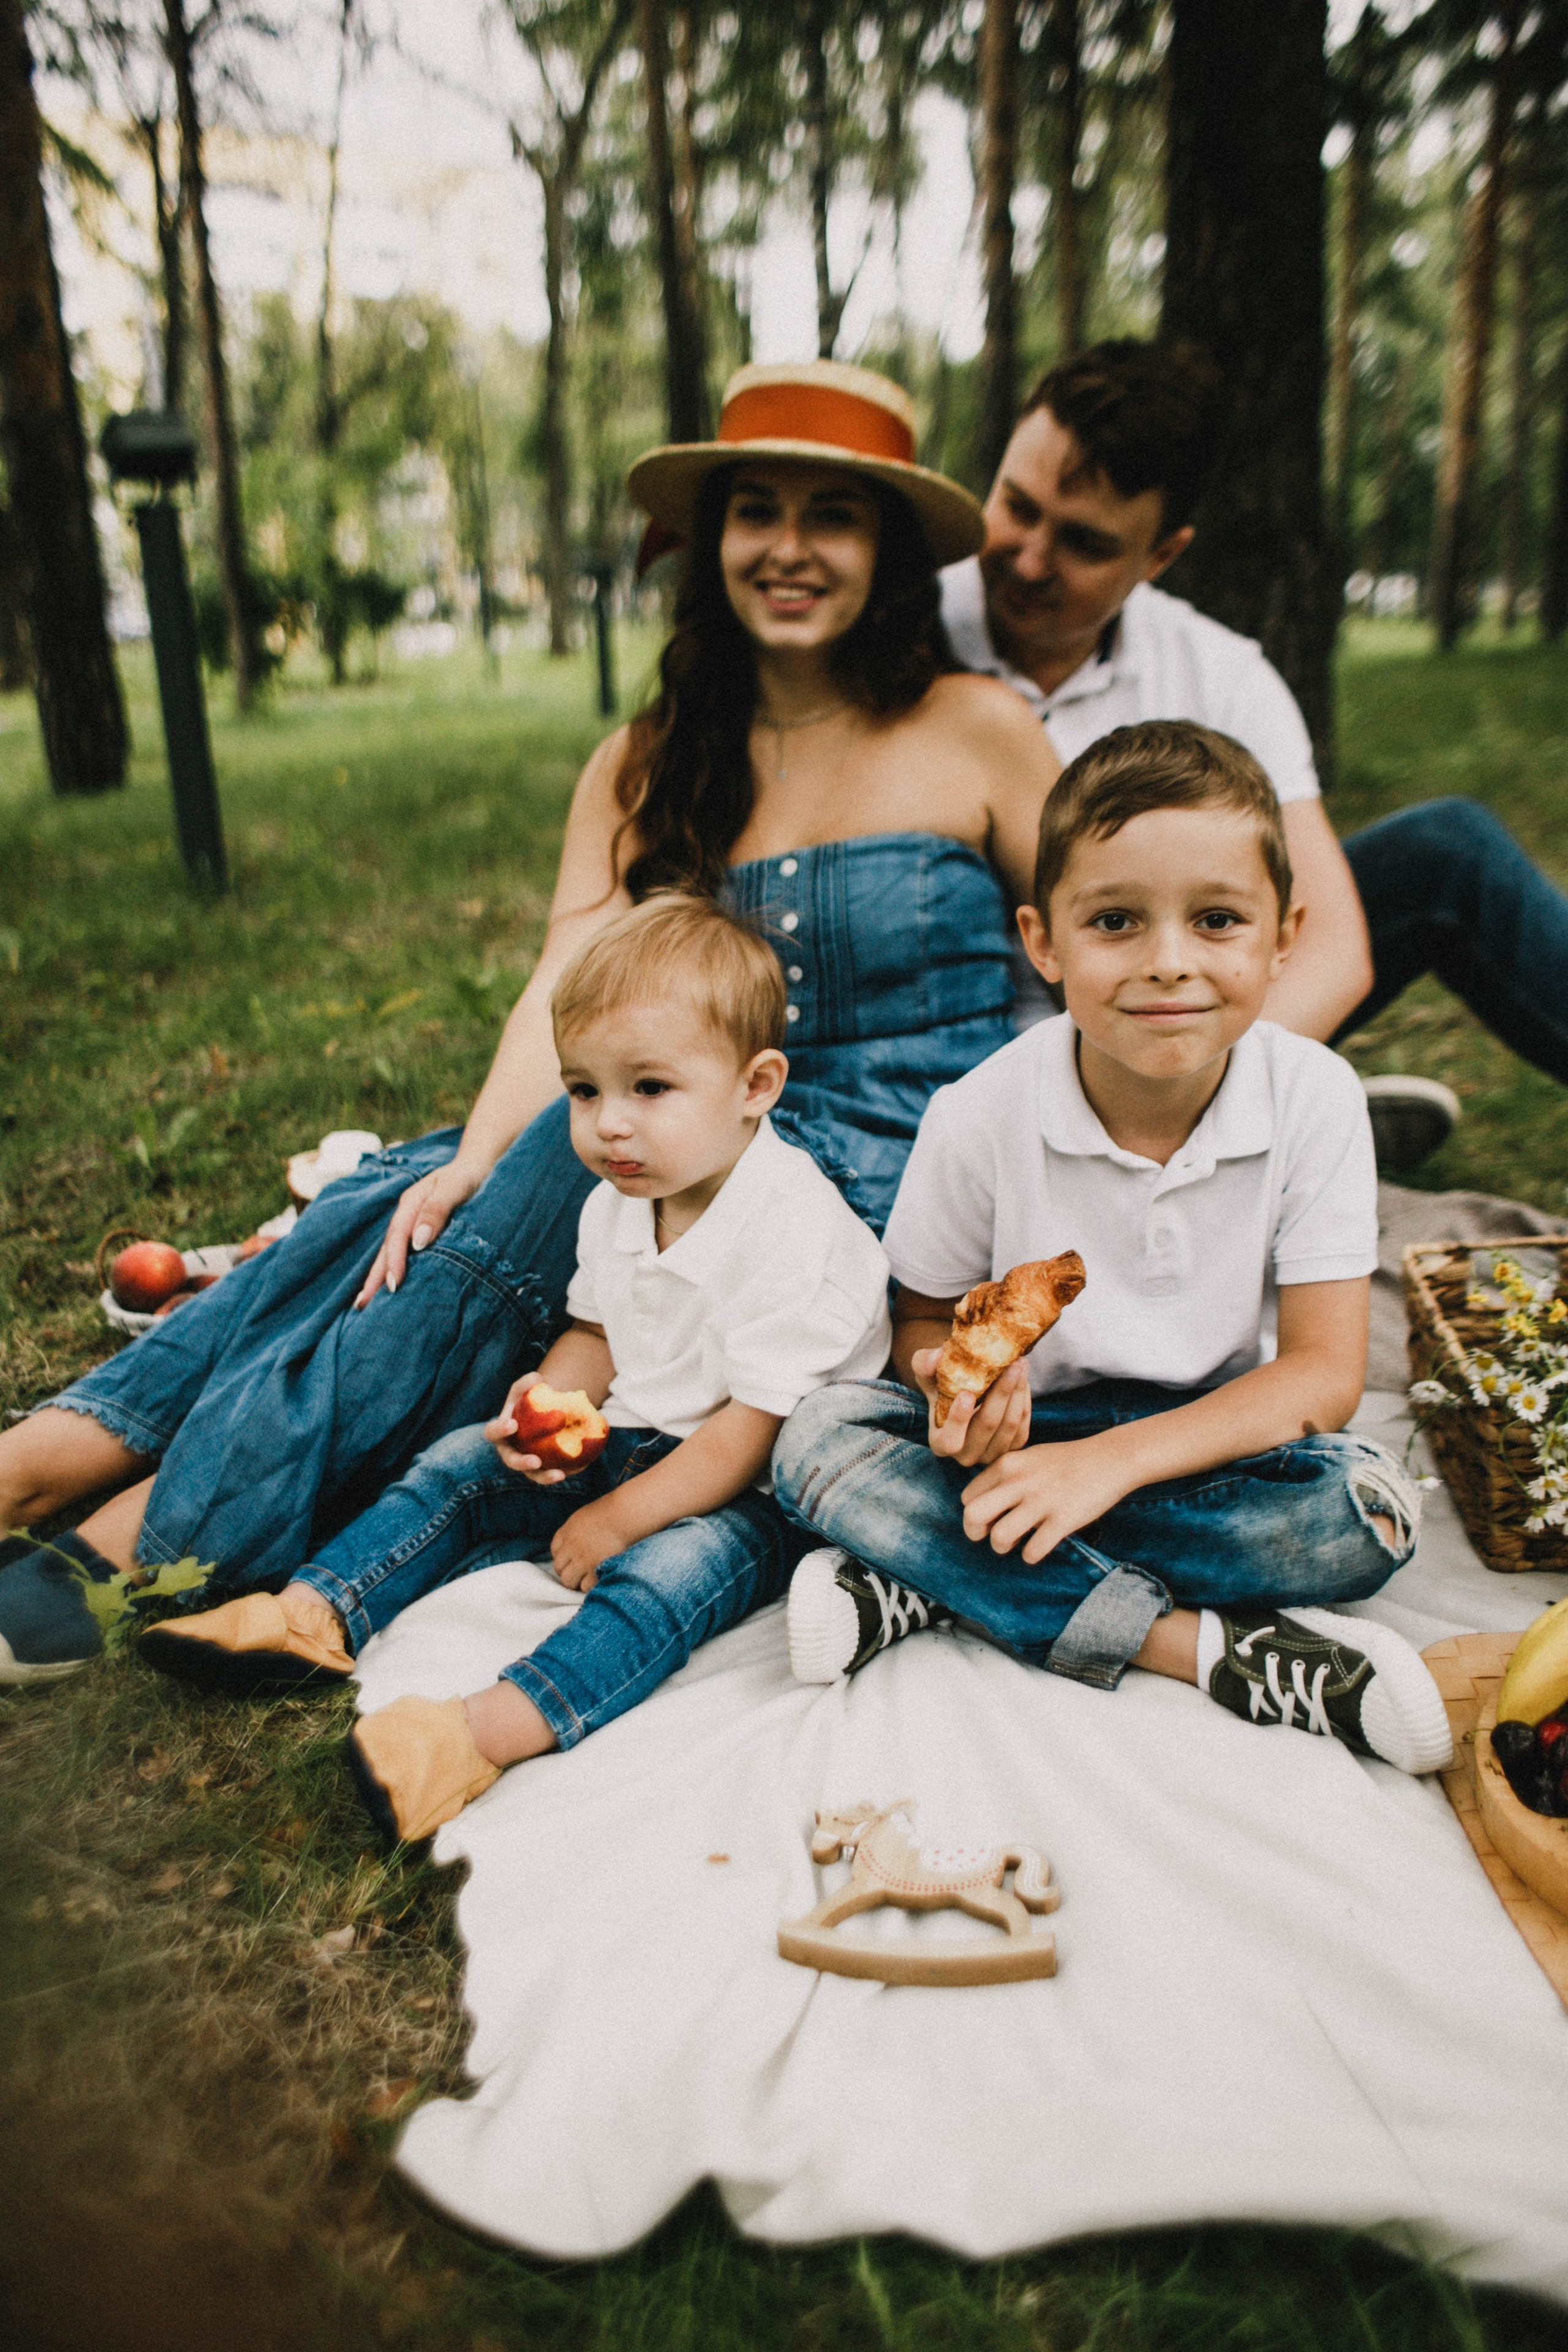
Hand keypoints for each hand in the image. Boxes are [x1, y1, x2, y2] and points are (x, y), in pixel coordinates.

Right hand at [354, 1160, 483, 1307]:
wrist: (480, 1168)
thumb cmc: (469, 1177)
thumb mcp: (454, 1188)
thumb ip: (437, 1210)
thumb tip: (419, 1241)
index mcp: (411, 1203)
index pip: (397, 1236)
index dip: (394, 1261)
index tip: (394, 1284)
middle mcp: (408, 1216)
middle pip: (387, 1249)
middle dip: (375, 1277)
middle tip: (363, 1305)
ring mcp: (413, 1225)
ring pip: (392, 1254)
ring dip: (379, 1278)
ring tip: (366, 1304)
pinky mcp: (423, 1234)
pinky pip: (405, 1255)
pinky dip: (395, 1271)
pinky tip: (391, 1288)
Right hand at [484, 1375, 569, 1484]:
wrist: (541, 1419)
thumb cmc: (527, 1404)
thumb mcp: (524, 1391)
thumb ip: (527, 1384)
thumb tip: (538, 1379)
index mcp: (501, 1433)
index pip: (493, 1433)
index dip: (500, 1430)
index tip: (513, 1424)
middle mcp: (510, 1452)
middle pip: (512, 1462)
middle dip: (522, 1463)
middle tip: (535, 1460)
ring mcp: (527, 1465)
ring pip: (534, 1475)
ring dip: (545, 1477)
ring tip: (559, 1475)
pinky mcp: (543, 1470)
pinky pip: (553, 1473)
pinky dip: (566, 1471)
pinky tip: (579, 1468)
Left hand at [549, 1495, 632, 1591]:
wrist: (627, 1515)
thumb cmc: (613, 1511)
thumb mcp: (587, 1515)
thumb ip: (579, 1530)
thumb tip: (581, 1541)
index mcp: (568, 1531)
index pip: (555, 1551)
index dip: (564, 1557)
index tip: (573, 1559)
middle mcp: (571, 1547)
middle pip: (559, 1568)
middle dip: (568, 1571)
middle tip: (581, 1572)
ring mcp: (582, 1560)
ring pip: (569, 1581)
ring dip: (578, 1581)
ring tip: (590, 1578)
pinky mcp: (594, 1571)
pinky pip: (585, 1587)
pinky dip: (591, 1586)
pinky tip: (599, 1579)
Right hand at [909, 1348, 1032, 1467]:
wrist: (961, 1391)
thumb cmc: (939, 1382)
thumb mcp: (925, 1371)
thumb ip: (925, 1364)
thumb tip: (936, 1356)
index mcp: (941, 1443)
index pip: (950, 1441)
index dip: (959, 1420)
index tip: (967, 1394)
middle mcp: (966, 1455)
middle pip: (988, 1425)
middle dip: (1001, 1393)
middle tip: (1012, 1364)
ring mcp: (991, 1454)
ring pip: (1010, 1424)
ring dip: (1018, 1392)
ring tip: (1020, 1364)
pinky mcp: (1012, 1447)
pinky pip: (1023, 1425)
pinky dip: (1024, 1400)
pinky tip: (1022, 1378)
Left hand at [958, 1434, 1131, 1563]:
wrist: (1110, 1458)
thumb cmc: (1067, 1461)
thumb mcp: (1029, 1457)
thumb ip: (1004, 1476)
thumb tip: (982, 1504)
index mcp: (1008, 1464)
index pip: (968, 1497)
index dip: (974, 1512)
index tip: (990, 1517)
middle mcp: (1019, 1481)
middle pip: (973, 1516)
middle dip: (976, 1533)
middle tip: (990, 1535)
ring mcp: (1041, 1501)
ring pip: (999, 1538)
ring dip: (1003, 1547)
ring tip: (1016, 1542)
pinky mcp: (1063, 1520)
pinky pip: (1033, 1550)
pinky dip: (1031, 1555)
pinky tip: (1039, 1547)